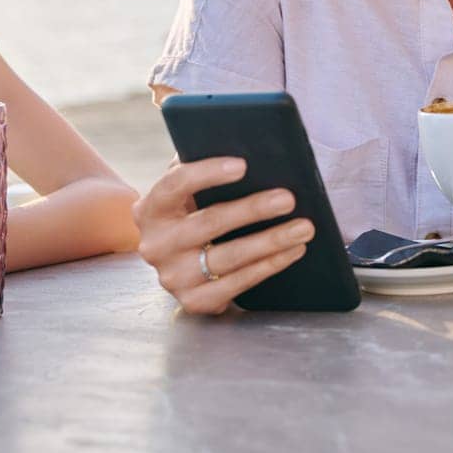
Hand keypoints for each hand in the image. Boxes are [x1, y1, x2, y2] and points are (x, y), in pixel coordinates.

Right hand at [132, 157, 313, 314]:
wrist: (176, 264)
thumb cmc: (189, 215)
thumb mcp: (185, 193)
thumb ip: (199, 168)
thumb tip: (244, 150)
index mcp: (149, 209)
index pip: (175, 185)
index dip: (208, 173)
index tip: (243, 165)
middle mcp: (155, 245)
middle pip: (209, 222)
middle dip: (252, 209)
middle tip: (287, 199)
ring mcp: (173, 277)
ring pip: (229, 257)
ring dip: (271, 241)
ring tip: (303, 227)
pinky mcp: (195, 301)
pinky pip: (239, 283)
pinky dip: (270, 266)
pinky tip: (292, 251)